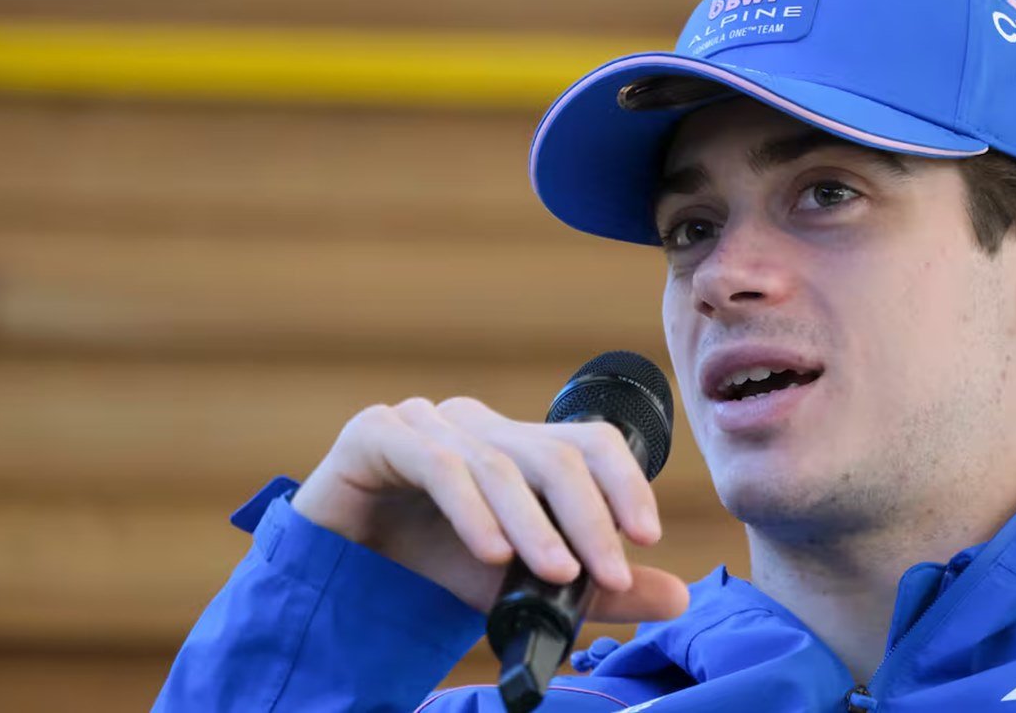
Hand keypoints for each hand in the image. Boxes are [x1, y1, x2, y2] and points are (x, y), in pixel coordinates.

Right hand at [290, 398, 689, 623]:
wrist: (339, 577)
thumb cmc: (432, 567)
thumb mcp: (522, 583)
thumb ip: (593, 587)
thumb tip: (676, 594)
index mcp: (517, 445)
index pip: (588, 442)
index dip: (624, 482)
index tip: (647, 536)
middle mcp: (477, 423)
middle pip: (553, 453)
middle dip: (589, 516)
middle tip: (609, 574)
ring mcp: (426, 421)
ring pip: (498, 463)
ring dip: (534, 525)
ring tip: (556, 574)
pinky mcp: (377, 433)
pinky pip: (437, 463)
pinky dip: (472, 511)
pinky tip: (491, 553)